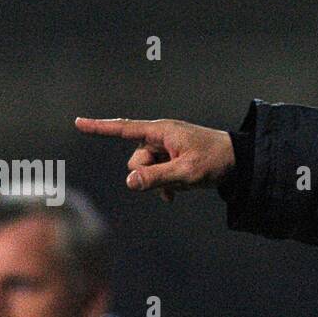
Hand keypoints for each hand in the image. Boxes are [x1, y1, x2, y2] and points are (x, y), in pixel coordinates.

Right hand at [74, 117, 235, 202]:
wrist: (239, 162)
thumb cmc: (215, 161)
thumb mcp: (186, 173)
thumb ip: (156, 178)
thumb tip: (129, 182)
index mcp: (161, 131)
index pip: (124, 128)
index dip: (100, 127)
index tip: (78, 122)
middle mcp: (160, 137)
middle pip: (135, 160)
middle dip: (147, 175)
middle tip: (173, 180)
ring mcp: (166, 149)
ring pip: (146, 171)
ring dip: (158, 182)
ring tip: (182, 184)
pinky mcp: (172, 159)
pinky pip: (156, 175)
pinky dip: (162, 185)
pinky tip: (175, 194)